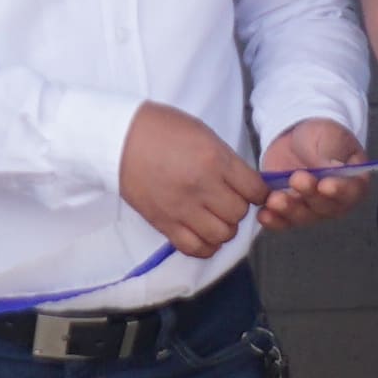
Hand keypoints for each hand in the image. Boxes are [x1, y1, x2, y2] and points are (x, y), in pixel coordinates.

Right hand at [117, 100, 266, 257]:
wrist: (119, 139)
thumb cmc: (161, 129)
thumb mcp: (203, 134)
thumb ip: (227, 161)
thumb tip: (247, 183)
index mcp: (215, 160)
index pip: (255, 190)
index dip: (258, 192)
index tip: (251, 190)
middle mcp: (201, 187)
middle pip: (239, 214)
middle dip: (238, 208)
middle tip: (228, 199)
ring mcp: (182, 208)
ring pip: (221, 235)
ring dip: (223, 228)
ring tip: (215, 216)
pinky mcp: (164, 223)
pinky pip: (195, 248)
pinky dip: (205, 245)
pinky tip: (203, 233)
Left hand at [254, 115, 370, 231]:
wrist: (296, 137)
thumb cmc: (321, 136)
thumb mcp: (329, 136)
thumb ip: (329, 154)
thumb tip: (331, 170)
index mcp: (353, 181)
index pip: (351, 191)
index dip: (339, 190)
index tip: (325, 185)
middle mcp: (335, 201)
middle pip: (325, 207)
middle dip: (309, 195)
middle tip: (296, 179)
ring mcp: (312, 208)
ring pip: (303, 217)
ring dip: (289, 210)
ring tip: (275, 199)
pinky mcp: (290, 210)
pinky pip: (283, 220)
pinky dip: (273, 220)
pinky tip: (264, 214)